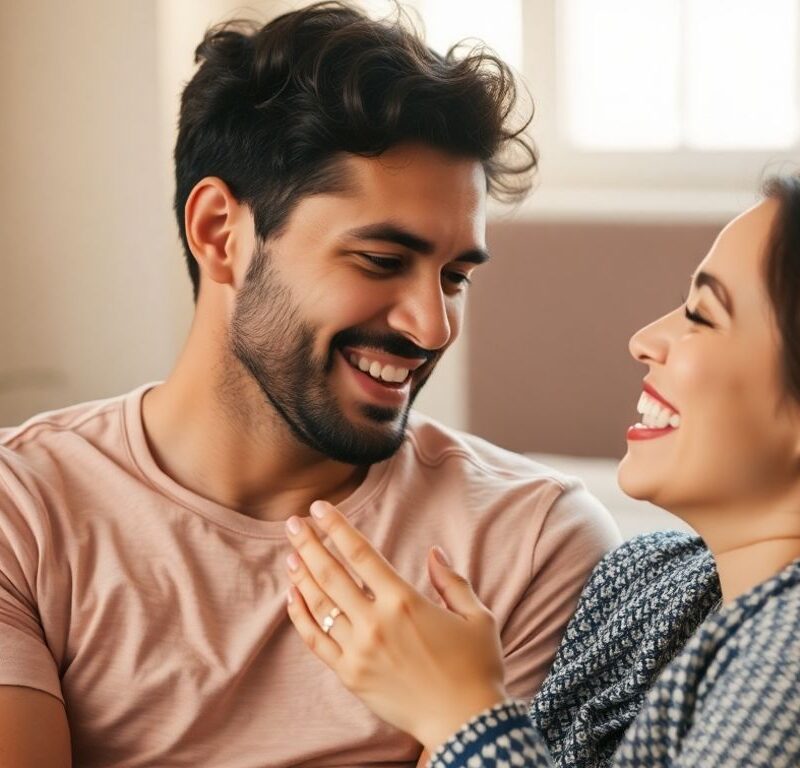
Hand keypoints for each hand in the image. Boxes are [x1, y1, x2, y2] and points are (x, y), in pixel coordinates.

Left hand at [284, 501, 508, 753]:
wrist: (466, 724)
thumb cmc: (477, 668)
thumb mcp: (477, 617)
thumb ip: (452, 582)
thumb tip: (434, 553)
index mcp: (405, 600)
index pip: (360, 553)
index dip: (337, 527)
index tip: (321, 508)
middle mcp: (376, 622)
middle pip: (331, 573)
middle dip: (309, 544)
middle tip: (294, 523)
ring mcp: (359, 650)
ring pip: (319, 604)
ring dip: (302, 575)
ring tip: (291, 555)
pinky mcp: (350, 675)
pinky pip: (316, 641)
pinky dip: (301, 617)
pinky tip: (292, 598)